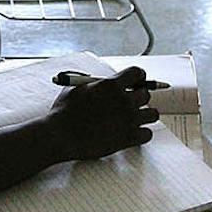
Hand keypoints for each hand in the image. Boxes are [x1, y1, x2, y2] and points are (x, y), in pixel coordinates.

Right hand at [42, 67, 156, 162]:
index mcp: (111, 85)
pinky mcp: (129, 138)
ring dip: (144, 116)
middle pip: (146, 94)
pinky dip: (142, 135)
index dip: (138, 78)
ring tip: (133, 119)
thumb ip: (92, 82)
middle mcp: (124, 100)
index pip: (138, 73)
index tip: (136, 83)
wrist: (59, 136)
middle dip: (138, 98)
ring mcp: (129, 120)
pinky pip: (148, 134)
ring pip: (152, 114)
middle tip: (129, 105)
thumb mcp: (75, 87)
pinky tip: (132, 134)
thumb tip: (100, 80)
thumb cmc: (64, 113)